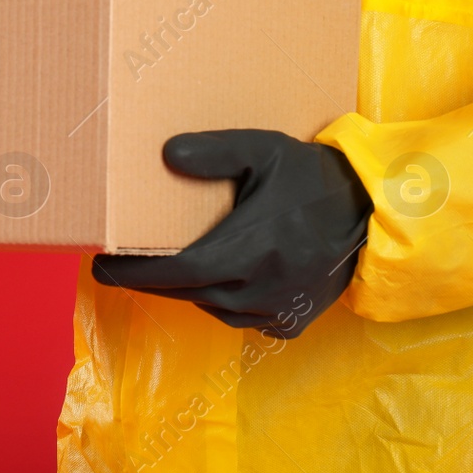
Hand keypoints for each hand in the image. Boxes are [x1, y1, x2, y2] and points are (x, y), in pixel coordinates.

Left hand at [91, 130, 371, 337]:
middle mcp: (263, 287)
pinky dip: (218, 300)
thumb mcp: (264, 150)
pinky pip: (238, 317)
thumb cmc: (311, 177)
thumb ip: (216, 150)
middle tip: (114, 264)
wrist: (372, 213)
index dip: (136, 272)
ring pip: (211, 306)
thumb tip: (166, 154)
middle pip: (187, 291)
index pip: (179, 271)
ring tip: (159, 267)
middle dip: (147, 279)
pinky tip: (210, 279)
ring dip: (183, 289)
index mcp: (253, 247)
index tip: (101, 264)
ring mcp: (277, 310)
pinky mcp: (290, 322)